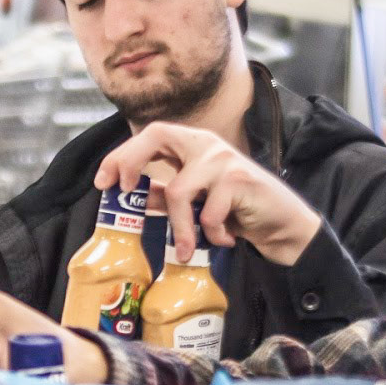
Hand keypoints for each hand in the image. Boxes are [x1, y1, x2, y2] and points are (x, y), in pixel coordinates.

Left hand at [95, 120, 321, 265]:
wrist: (280, 224)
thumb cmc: (236, 210)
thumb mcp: (195, 202)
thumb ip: (165, 194)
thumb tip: (130, 195)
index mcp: (192, 145)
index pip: (150, 135)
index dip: (122, 154)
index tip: (104, 182)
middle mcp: (206, 143)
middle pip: (158, 133)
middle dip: (131, 160)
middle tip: (123, 191)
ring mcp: (223, 159)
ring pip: (178, 191)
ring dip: (180, 228)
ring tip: (186, 250)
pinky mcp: (239, 180)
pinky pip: (206, 213)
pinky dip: (211, 234)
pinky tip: (225, 238)